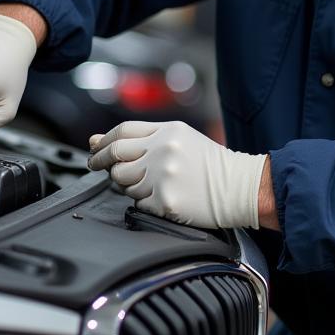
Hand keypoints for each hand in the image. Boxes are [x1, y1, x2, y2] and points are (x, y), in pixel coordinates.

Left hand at [87, 120, 267, 228]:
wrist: (239, 187)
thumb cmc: (210, 164)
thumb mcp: (180, 137)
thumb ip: (142, 136)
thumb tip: (97, 140)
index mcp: (167, 131)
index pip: (121, 131)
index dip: (103, 141)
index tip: (95, 148)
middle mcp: (163, 151)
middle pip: (115, 155)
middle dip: (101, 161)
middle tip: (97, 165)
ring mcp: (163, 177)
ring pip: (123, 182)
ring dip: (126, 183)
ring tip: (144, 183)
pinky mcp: (165, 202)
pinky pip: (138, 202)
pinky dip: (144, 201)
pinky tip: (160, 197)